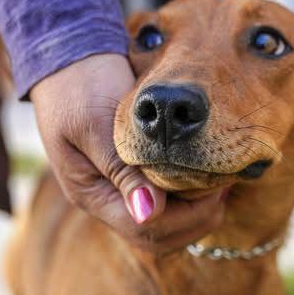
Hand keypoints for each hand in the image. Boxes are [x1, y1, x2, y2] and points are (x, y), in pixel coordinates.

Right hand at [30, 54, 224, 252]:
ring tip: (220, 180)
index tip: (216, 186)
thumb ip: (121, 169)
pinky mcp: (129, 177)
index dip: (187, 215)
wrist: (68, 56)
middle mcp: (103, 200)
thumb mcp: (96, 124)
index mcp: (90, 193)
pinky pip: (163, 204)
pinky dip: (187, 197)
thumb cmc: (79, 84)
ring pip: (163, 227)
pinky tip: (205, 172)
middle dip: (196, 219)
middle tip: (224, 185)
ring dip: (194, 211)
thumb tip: (148, 214)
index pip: (147, 230)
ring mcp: (116, 191)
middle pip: (156, 238)